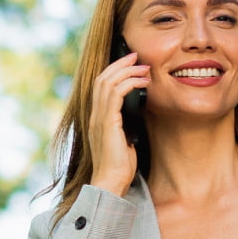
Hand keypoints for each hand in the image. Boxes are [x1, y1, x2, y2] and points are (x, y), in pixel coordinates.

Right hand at [85, 52, 149, 196]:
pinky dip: (129, 83)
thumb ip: (126, 124)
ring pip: (107, 83)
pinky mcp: (107, 123)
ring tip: (143, 67)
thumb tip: (139, 111)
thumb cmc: (119, 166)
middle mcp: (94, 115)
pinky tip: (143, 82)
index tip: (130, 63)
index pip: (100, 85)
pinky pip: (115, 95)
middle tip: (136, 56)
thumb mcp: (124, 139)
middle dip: (120, 64)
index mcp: (97, 118)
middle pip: (102, 78)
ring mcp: (99, 119)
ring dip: (127, 71)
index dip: (114, 70)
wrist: (111, 182)